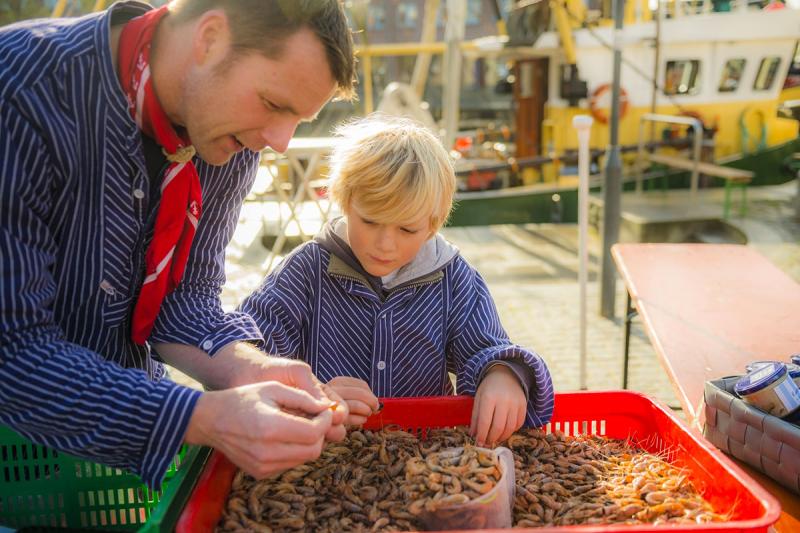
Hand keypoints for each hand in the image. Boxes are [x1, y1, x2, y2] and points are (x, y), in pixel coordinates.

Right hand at [185, 381, 337, 478]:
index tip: (323, 410)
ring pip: (304, 459)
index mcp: (270, 428)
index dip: (325, 421)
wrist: (211, 420)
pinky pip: (290, 464)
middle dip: (320, 433)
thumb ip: (302, 398)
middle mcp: (267, 452)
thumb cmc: (243, 399)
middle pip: (313, 450)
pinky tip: (285, 436)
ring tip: (299, 424)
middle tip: (315, 418)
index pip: (314, 433)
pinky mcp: (260, 473)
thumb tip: (326, 408)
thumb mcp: (273, 388)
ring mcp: (262, 466)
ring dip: (309, 442)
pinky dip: (295, 451)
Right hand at [327, 376, 379, 425]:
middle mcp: (332, 389)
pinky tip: (361, 420)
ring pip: (357, 405)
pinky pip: (351, 418)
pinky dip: (360, 419)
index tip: (373, 401)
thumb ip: (357, 394)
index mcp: (338, 381)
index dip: (371, 394)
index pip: (362, 385)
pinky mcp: (329, 417)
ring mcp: (329, 403)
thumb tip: (376, 403)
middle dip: (372, 402)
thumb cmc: (333, 406)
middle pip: (361, 394)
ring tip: (367, 415)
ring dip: (367, 411)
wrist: (312, 418)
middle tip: (374, 409)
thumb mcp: (343, 394)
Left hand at [470, 365, 526, 445]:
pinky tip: (505, 430)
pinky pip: (519, 424)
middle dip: (491, 438)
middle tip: (486, 443)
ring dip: (502, 437)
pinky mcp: (524, 406)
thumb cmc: (489, 387)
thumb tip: (473, 435)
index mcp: (489, 397)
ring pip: (510, 428)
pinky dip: (512, 431)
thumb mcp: (478, 398)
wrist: (506, 374)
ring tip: (495, 438)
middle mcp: (503, 400)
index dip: (481, 435)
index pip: (485, 421)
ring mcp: (515, 403)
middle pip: (498, 427)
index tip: (478, 443)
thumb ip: (475, 416)